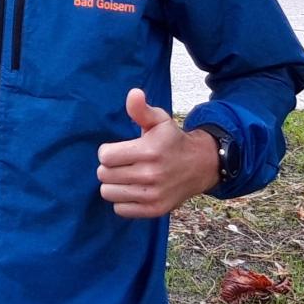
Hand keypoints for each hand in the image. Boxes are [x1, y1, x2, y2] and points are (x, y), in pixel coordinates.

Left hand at [97, 88, 220, 218]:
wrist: (200, 166)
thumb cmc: (172, 141)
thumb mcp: (159, 121)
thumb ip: (141, 109)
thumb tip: (133, 93)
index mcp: (149, 151)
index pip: (105, 156)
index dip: (107, 152)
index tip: (118, 150)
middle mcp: (151, 175)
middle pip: (104, 175)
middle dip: (109, 167)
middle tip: (123, 164)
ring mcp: (153, 195)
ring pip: (108, 193)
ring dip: (113, 184)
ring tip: (126, 176)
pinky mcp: (155, 210)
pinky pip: (120, 209)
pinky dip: (122, 201)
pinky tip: (133, 190)